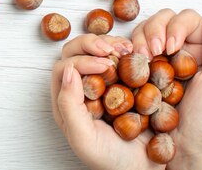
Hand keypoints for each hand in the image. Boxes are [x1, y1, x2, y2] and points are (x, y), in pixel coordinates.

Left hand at [51, 34, 164, 169]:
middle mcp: (81, 87)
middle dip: (91, 44)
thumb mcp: (83, 138)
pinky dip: (126, 48)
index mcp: (67, 100)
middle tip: (110, 49)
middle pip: (75, 52)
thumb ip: (69, 105)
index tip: (105, 65)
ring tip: (126, 48)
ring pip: (96, 50)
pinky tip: (136, 51)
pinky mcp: (123, 79)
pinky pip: (118, 56)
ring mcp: (103, 81)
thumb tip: (68, 70)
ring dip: (109, 42)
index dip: (82, 60)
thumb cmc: (110, 159)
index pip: (64, 68)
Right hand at [130, 6, 201, 169]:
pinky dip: (125, 52)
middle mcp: (178, 50)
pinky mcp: (137, 70)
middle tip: (152, 53)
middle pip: (162, 19)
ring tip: (140, 60)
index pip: (187, 19)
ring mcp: (156, 59)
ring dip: (138, 40)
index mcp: (201, 49)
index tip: (170, 46)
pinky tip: (128, 63)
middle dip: (153, 31)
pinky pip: (128, 50)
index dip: (175, 26)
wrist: (183, 149)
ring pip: (142, 31)